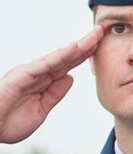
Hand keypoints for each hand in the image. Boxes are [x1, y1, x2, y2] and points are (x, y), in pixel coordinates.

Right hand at [0, 28, 103, 143]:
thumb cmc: (8, 122)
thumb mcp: (41, 109)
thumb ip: (55, 94)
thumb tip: (70, 78)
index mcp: (43, 81)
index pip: (68, 65)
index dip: (85, 55)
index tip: (102, 45)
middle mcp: (37, 73)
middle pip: (66, 56)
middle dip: (86, 45)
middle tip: (103, 31)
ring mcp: (29, 72)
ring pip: (58, 57)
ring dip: (78, 46)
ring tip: (94, 35)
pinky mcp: (22, 75)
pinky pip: (45, 64)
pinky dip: (60, 56)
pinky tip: (75, 48)